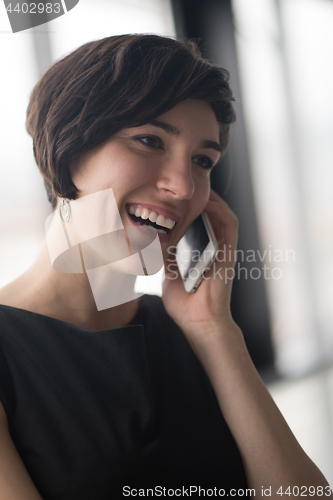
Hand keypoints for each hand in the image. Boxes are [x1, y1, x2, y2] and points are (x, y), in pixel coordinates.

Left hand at [162, 188, 238, 349]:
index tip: (175, 193)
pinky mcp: (229, 254)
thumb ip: (166, 259)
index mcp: (201, 252)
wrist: (199, 323)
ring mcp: (223, 250)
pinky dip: (221, 211)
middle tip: (185, 185)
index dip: (190, 205)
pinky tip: (209, 201)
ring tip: (198, 186)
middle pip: (211, 215)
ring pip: (223, 215)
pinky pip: (230, 226)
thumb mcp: (168, 275)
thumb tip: (154, 245)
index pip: (198, 221)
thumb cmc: (186, 304)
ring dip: (213, 199)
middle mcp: (215, 248)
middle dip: (200, 197)